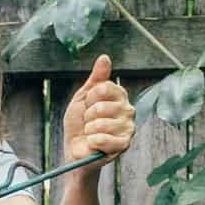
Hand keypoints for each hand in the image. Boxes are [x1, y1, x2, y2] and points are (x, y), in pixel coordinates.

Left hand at [62, 55, 134, 171]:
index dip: (89, 98)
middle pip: (101, 107)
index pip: (103, 87)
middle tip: (89, 123)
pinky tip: (95, 143)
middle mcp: (128, 110)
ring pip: (101, 123)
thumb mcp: (83, 97)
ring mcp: (128, 127)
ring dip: (89, 130)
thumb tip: (105, 57)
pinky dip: (93, 141)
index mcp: (119, 96)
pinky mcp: (124, 144)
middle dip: (88, 116)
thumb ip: (96, 78)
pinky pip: (103, 139)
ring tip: (92, 133)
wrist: (75, 148)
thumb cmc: (79, 123)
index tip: (88, 105)